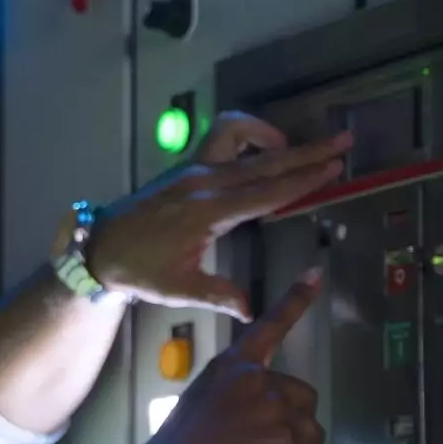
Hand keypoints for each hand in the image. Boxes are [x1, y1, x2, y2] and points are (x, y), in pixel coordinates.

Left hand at [82, 113, 349, 317]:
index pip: (267, 192)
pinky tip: (260, 152)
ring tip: (297, 146)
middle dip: (306, 151)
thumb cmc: (141, 270)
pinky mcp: (185, 165)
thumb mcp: (179, 288)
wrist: (101, 248)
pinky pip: (220, 137)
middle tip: (342, 141)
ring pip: (238, 134)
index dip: (303, 180)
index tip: (333, 167)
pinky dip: (245, 135)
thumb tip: (251, 310)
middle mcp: (203, 181)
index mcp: (207, 211)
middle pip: (264, 160)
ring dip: (271, 133)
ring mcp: (193, 168)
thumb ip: (218, 294)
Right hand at [144, 274, 326, 443]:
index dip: (296, 299)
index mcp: (235, 364)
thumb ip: (232, 389)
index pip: (270, 326)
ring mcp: (274, 408)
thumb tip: (255, 404)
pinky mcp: (284, 440)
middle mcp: (259, 379)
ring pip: (310, 432)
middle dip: (294, 423)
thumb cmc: (178, 441)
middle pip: (303, 396)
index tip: (317, 273)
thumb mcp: (202, 397)